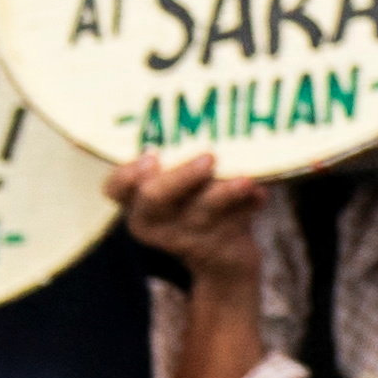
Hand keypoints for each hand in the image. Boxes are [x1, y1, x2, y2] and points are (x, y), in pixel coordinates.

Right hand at [108, 152, 267, 298]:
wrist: (224, 258)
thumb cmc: (196, 200)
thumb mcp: (182, 181)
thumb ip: (183, 156)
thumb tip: (209, 119)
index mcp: (136, 200)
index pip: (116, 188)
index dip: (126, 175)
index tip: (151, 155)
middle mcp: (154, 220)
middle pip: (156, 198)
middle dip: (181, 177)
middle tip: (208, 157)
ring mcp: (185, 237)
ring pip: (202, 212)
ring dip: (224, 193)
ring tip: (245, 179)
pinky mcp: (218, 247)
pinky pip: (234, 224)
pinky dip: (249, 205)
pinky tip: (261, 194)